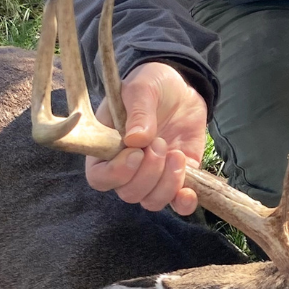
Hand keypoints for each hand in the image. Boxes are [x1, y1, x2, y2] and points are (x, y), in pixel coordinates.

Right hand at [84, 61, 207, 213]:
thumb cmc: (151, 84)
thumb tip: (136, 140)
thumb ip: (138, 110)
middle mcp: (125, 168)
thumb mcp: (142, 87)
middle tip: (160, 143)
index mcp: (106, 148)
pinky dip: (183, 203)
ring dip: (167, 184)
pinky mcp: (177, 178)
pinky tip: (189, 191)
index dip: (116, 173)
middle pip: (128, 193)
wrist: (181, 87)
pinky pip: (176, 204)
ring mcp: (152, 176)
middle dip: (148, 172)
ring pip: (152, 201)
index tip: (136, 153)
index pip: (99, 177)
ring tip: (176, 154)